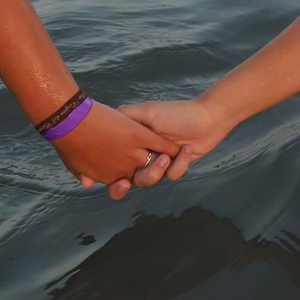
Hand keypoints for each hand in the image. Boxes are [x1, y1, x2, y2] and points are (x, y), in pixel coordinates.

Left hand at [51, 102, 179, 200]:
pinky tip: (178, 147)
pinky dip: (171, 148)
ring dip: (165, 162)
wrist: (70, 121)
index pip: (124, 185)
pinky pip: (161, 145)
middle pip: (145, 176)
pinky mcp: (140, 136)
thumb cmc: (68, 142)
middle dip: (153, 172)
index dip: (128, 182)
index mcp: (109, 177)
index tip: (127, 179)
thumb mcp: (75, 163)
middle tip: (159, 164)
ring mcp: (133, 153)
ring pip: (157, 162)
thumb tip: (88, 185)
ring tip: (168, 158)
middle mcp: (124, 169)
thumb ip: (84, 174)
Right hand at [108, 98, 235, 198]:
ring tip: (166, 157)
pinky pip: (172, 176)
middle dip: (120, 187)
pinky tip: (187, 150)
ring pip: (148, 181)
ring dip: (155, 172)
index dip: (101, 174)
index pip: (111, 163)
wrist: (207, 116)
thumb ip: (124, 116)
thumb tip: (102, 123)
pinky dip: (180, 164)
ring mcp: (159, 164)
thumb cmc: (174, 112)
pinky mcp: (176, 168)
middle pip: (125, 180)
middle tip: (123, 184)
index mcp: (131, 144)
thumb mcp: (145, 111)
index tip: (92, 181)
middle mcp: (142, 156)